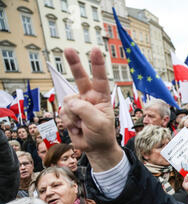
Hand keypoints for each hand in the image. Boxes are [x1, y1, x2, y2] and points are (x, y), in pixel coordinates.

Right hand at [60, 48, 121, 171]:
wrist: (95, 148)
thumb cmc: (102, 134)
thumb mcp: (98, 123)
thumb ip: (85, 110)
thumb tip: (70, 101)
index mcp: (101, 97)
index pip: (100, 78)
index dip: (97, 64)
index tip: (95, 50)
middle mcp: (89, 97)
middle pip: (80, 78)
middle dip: (74, 63)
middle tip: (68, 49)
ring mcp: (78, 104)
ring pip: (68, 102)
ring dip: (74, 116)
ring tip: (83, 125)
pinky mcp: (69, 113)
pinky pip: (63, 113)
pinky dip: (69, 122)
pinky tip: (77, 128)